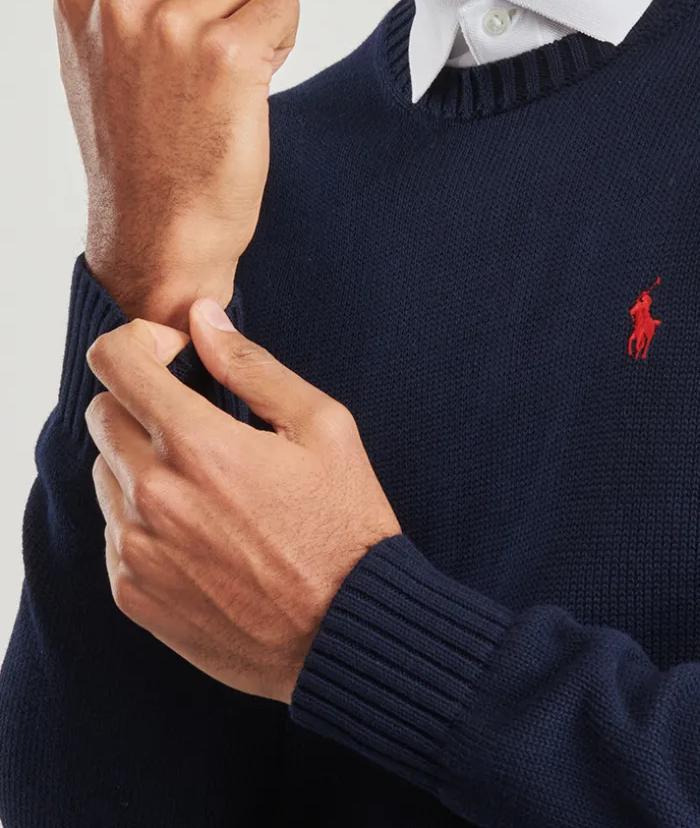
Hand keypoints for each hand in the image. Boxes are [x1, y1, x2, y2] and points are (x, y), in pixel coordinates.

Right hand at [54, 0, 299, 327]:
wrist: (159, 229)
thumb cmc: (140, 142)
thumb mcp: (105, 50)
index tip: (174, 44)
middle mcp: (121, 1)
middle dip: (227, 1)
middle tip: (201, 71)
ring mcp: (174, 25)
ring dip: (257, 21)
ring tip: (222, 80)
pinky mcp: (229, 53)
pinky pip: (284, 5)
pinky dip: (282, 43)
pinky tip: (249, 89)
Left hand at [84, 299, 401, 705]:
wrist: (346, 631)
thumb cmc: (344, 522)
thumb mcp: (322, 426)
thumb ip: (251, 366)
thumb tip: (201, 319)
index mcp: (199, 446)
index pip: (116, 363)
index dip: (141, 342)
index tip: (175, 353)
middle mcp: (153, 496)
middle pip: (102, 414)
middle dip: (141, 399)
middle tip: (198, 416)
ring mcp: (136, 551)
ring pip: (105, 473)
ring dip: (141, 460)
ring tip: (208, 481)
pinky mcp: (132, 595)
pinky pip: (113, 531)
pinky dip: (144, 516)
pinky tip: (203, 529)